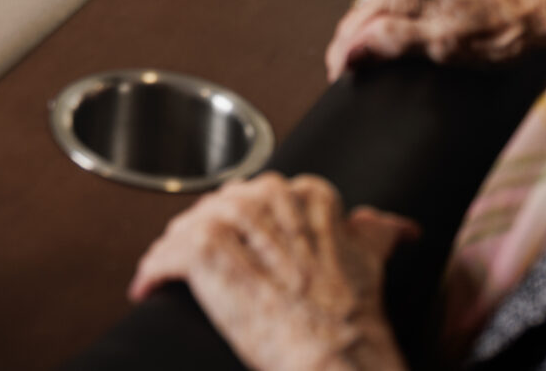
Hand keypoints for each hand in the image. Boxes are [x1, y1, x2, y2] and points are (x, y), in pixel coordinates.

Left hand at [129, 172, 415, 370]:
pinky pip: (167, 253)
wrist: (333, 352)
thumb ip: (376, 232)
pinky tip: (148, 288)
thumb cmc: (350, 315)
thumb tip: (397, 227)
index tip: (237, 244)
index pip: (261, 194)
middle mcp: (269, 197)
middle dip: (207, 232)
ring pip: (191, 225)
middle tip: (202, 265)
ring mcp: (234, 220)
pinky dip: (153, 272)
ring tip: (168, 275)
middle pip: (221, 205)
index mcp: (307, 193)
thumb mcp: (371, 260)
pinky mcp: (204, 249)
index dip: (244, 223)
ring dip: (174, 251)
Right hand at [324, 0, 545, 82]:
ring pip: (374, 9)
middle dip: (355, 45)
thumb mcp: (442, 46)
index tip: (338, 77)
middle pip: (359, 14)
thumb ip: (391, 43)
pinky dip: (389, 22)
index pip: (353, 24)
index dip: (341, 55)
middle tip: (358, 77)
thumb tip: (351, 49)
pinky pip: (390, 1)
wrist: (536, 12)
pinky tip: (402, 40)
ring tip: (382, 61)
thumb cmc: (500, 31)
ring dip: (372, 34)